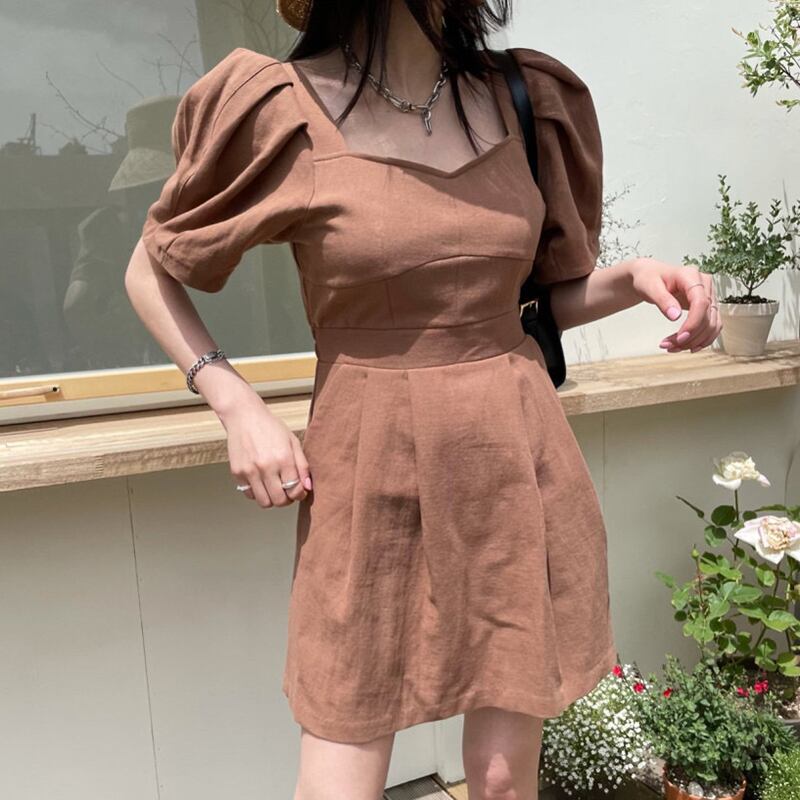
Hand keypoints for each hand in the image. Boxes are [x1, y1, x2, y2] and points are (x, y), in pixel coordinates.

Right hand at [217, 388, 312, 507]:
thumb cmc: (270, 427)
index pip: (295, 490)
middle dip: (286, 499)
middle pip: (279, 501)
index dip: (300, 494)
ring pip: (264, 502)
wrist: (244, 417)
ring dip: (272, 499)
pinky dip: (257, 492)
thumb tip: (308, 487)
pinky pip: (249, 494)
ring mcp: (249, 471)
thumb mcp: (293, 442)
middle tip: (287, 491)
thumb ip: (302, 465)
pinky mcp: (237, 473)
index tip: (299, 491)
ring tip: (274, 487)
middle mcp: (266, 467)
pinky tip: (261, 481)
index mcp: (283, 458)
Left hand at [628, 258, 722, 352]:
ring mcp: (709, 295)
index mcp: (691, 276)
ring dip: (696, 341)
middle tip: (669, 346)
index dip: (693, 323)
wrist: (650, 276)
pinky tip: (686, 347)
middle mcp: (704, 284)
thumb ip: (662, 300)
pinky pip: (712, 326)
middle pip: (708, 316)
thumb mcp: (649, 287)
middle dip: (691, 336)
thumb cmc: (648, 278)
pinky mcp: (707, 306)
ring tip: (672, 348)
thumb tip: (675, 316)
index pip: (701, 302)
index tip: (680, 338)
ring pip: (712, 324)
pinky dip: (701, 339)